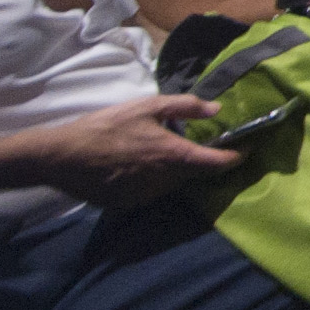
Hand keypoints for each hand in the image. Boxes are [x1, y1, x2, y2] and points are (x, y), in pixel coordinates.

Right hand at [28, 91, 248, 204]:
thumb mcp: (145, 106)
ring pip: (174, 183)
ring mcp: (146, 195)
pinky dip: (155, 179)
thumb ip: (184, 106)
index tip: (247, 149)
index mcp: (171, 155)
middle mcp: (163, 180)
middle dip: (205, 162)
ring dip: (178, 170)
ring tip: (165, 151)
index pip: (216, 163)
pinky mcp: (130, 203)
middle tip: (207, 145)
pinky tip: (141, 164)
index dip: (237, 157)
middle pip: (196, 174)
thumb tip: (216, 109)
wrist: (62, 156)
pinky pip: (153, 191)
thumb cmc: (105, 126)